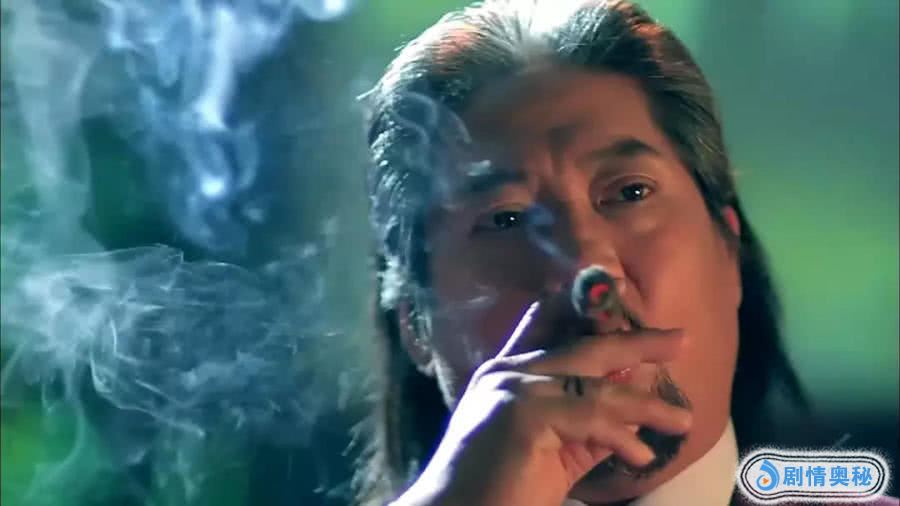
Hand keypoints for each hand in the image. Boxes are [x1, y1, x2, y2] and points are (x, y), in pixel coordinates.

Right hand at [392, 291, 692, 505]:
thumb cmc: (502, 488)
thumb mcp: (555, 450)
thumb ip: (588, 424)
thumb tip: (635, 407)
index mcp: (509, 374)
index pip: (549, 326)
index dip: (586, 312)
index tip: (620, 297)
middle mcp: (510, 372)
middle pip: (585, 346)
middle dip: (637, 342)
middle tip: (680, 340)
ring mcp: (515, 389)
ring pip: (596, 386)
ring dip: (646, 405)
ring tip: (681, 421)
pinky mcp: (524, 415)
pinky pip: (589, 417)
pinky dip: (622, 436)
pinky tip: (641, 455)